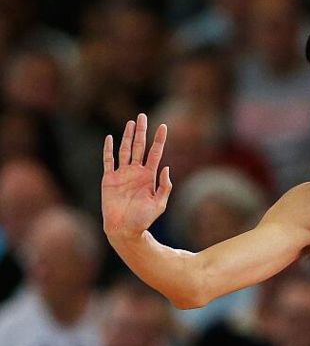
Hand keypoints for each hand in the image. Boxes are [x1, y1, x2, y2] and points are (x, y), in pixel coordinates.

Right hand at [102, 113, 171, 239]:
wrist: (125, 230)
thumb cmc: (144, 219)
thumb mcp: (160, 203)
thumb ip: (164, 186)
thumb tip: (166, 167)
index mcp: (149, 176)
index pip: (155, 153)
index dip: (159, 139)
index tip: (163, 126)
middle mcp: (136, 172)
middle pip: (139, 147)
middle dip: (141, 131)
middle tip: (142, 116)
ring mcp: (122, 174)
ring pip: (124, 150)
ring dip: (127, 136)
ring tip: (131, 122)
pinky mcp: (109, 179)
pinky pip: (108, 161)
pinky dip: (108, 149)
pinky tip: (110, 138)